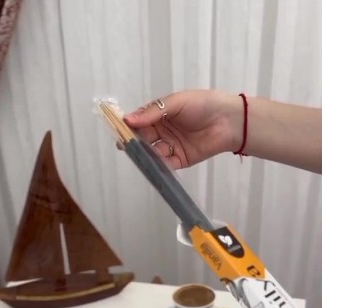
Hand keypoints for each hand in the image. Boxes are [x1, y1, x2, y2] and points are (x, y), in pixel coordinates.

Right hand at [124, 90, 242, 169]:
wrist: (228, 121)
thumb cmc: (203, 105)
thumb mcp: (176, 103)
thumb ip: (153, 112)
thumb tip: (128, 119)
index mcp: (161, 114)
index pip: (140, 121)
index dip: (130, 125)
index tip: (120, 129)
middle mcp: (164, 131)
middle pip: (144, 138)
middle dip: (135, 141)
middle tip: (126, 145)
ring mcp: (171, 146)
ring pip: (153, 152)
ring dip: (147, 153)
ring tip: (143, 153)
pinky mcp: (180, 160)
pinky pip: (166, 164)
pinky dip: (159, 164)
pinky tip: (155, 162)